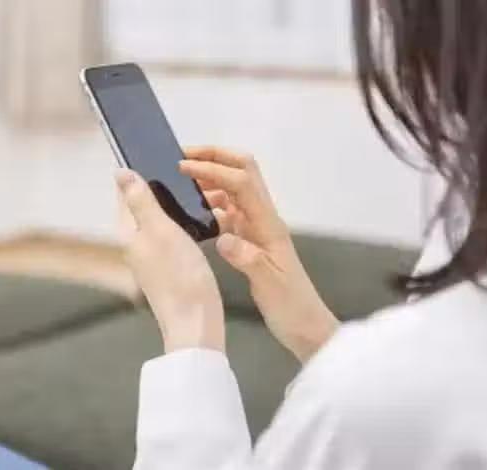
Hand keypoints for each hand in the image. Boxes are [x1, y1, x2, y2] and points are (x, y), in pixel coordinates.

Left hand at [115, 168, 225, 353]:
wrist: (197, 323)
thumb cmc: (179, 277)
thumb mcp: (161, 230)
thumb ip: (141, 201)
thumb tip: (121, 172)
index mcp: (128, 232)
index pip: (126, 192)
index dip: (138, 172)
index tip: (157, 154)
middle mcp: (136, 243)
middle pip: (144, 205)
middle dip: (159, 187)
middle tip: (185, 171)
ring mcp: (153, 256)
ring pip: (160, 220)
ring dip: (174, 205)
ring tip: (197, 192)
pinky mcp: (170, 266)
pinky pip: (174, 235)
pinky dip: (185, 224)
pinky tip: (201, 221)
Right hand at [180, 147, 338, 361]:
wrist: (305, 326)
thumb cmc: (291, 306)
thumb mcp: (269, 284)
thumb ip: (247, 259)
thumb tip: (223, 238)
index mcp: (268, 225)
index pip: (241, 183)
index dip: (213, 169)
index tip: (183, 167)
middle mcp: (263, 220)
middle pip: (242, 173)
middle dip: (215, 158)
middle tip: (182, 158)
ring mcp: (257, 229)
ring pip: (234, 190)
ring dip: (210, 179)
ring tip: (181, 180)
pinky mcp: (250, 241)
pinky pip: (229, 213)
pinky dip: (211, 204)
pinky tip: (193, 212)